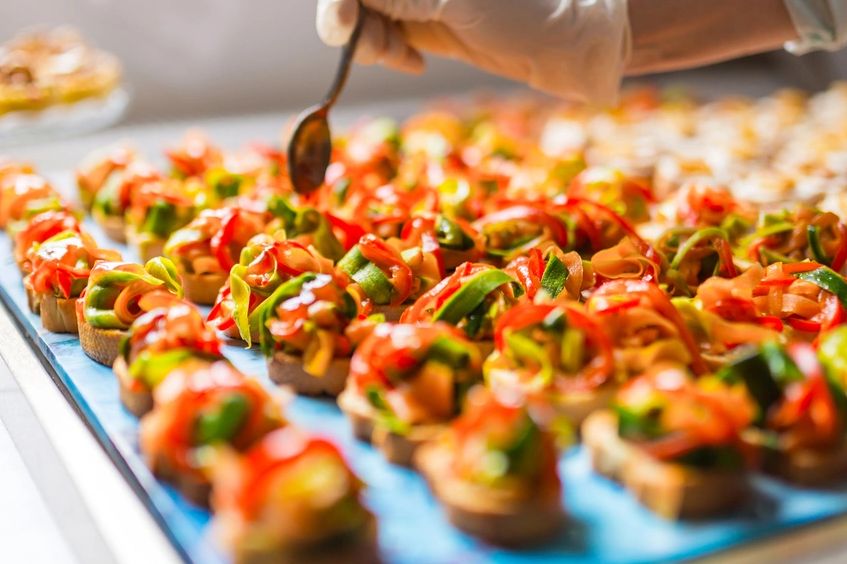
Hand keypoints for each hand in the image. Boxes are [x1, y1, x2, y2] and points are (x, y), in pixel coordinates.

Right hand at [316, 0, 630, 104]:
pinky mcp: (431, 17)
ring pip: (367, 12)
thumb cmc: (525, 8)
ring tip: (402, 57)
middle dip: (354, 20)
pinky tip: (412, 62)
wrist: (574, 41)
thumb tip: (340, 4)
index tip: (343, 27)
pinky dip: (388, 49)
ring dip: (370, 39)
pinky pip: (388, 31)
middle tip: (378, 49)